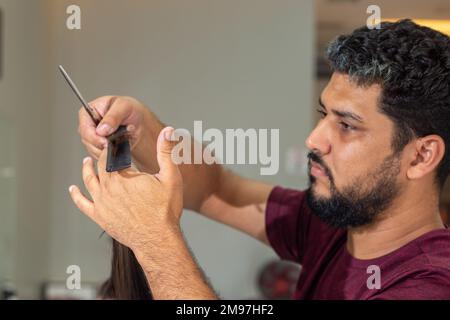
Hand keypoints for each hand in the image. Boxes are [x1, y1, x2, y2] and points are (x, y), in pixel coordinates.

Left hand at [69, 127, 182, 250]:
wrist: (157, 239)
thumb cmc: (165, 210)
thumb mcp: (170, 177)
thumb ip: (166, 152)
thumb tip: (168, 131)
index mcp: (123, 175)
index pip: (113, 153)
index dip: (114, 145)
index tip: (117, 139)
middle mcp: (108, 187)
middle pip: (100, 166)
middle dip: (103, 155)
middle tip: (107, 149)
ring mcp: (101, 203)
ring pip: (89, 181)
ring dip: (87, 170)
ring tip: (86, 162)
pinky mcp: (99, 217)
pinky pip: (83, 204)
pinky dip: (76, 196)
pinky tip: (72, 190)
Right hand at [78, 96, 163, 172]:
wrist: (140, 121)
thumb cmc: (131, 109)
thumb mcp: (124, 107)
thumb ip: (113, 117)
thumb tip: (101, 130)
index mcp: (90, 111)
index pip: (84, 127)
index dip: (93, 136)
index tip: (105, 142)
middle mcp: (89, 124)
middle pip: (87, 140)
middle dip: (101, 145)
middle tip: (115, 144)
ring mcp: (94, 136)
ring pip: (93, 150)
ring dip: (106, 150)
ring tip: (120, 142)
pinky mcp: (100, 146)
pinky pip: (100, 155)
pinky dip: (109, 154)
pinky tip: (118, 148)